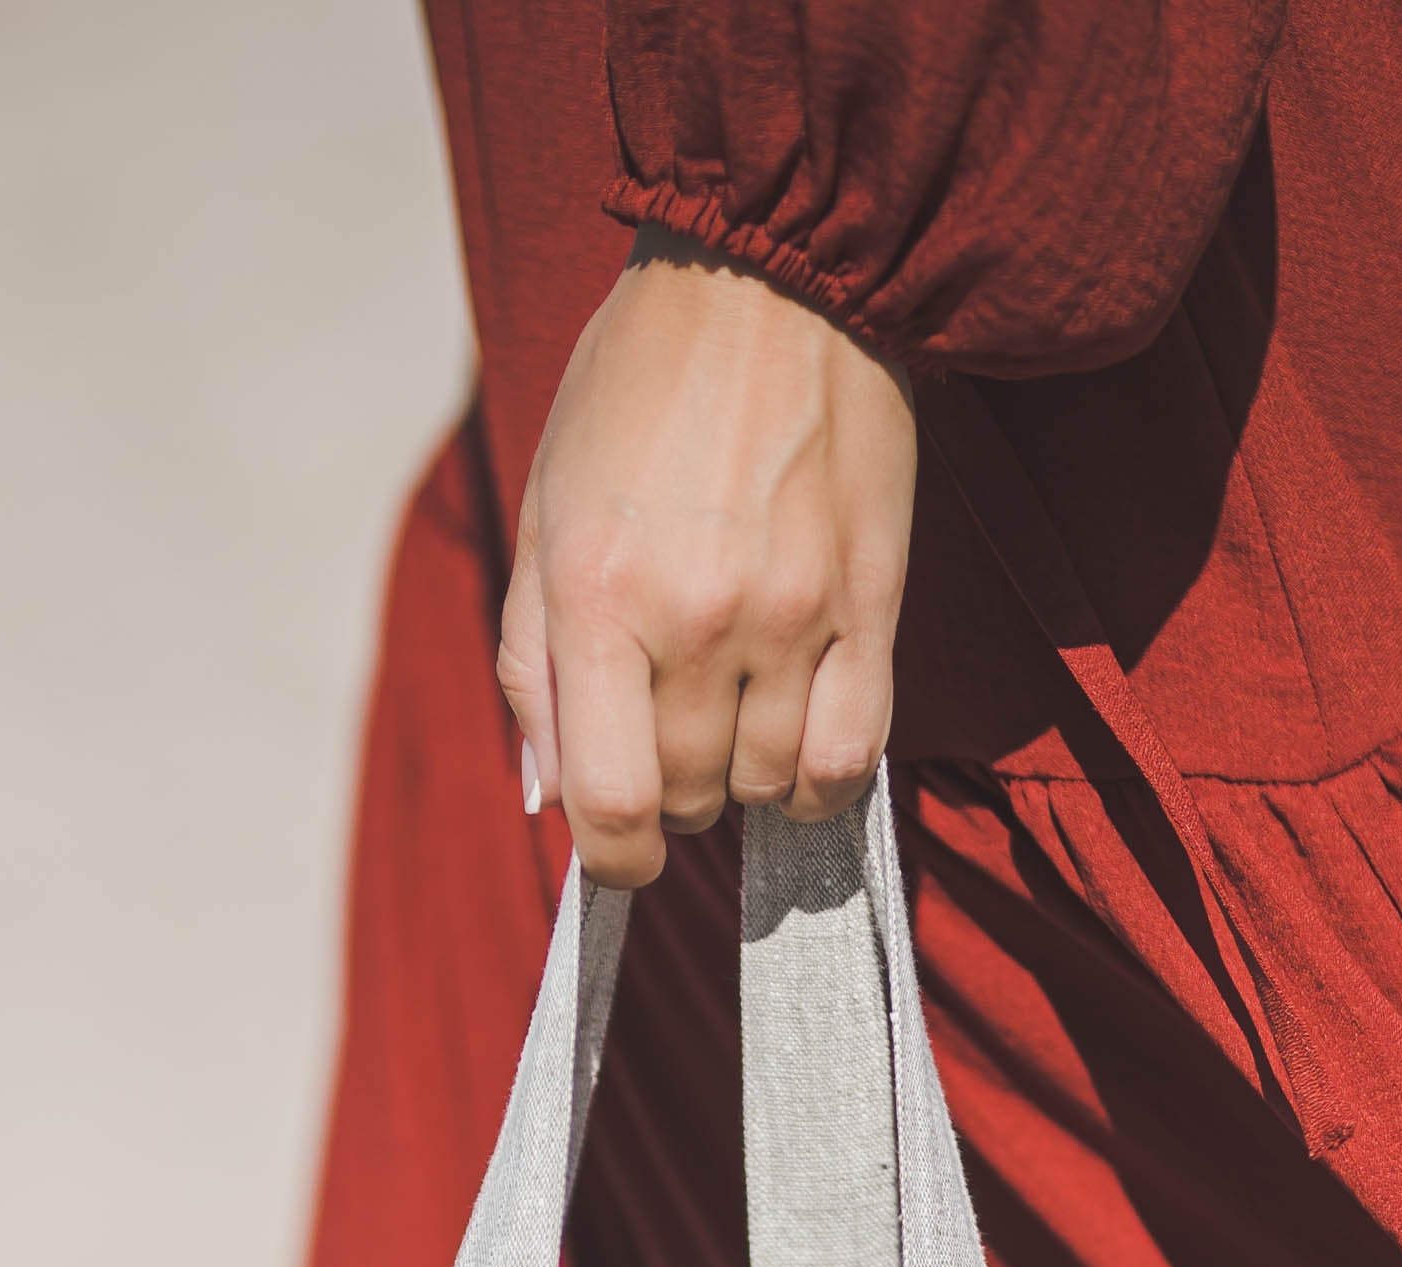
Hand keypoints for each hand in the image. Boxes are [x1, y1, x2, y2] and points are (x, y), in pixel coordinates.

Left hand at [499, 238, 916, 885]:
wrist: (772, 272)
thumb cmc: (637, 388)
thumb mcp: (545, 511)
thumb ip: (532, 663)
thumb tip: (550, 797)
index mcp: (596, 597)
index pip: (608, 805)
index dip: (610, 859)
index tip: (616, 850)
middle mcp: (695, 618)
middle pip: (688, 799)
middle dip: (670, 797)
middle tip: (668, 736)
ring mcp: (791, 614)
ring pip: (770, 785)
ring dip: (745, 779)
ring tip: (733, 715)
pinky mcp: (869, 600)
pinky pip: (855, 751)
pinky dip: (823, 779)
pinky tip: (799, 749)